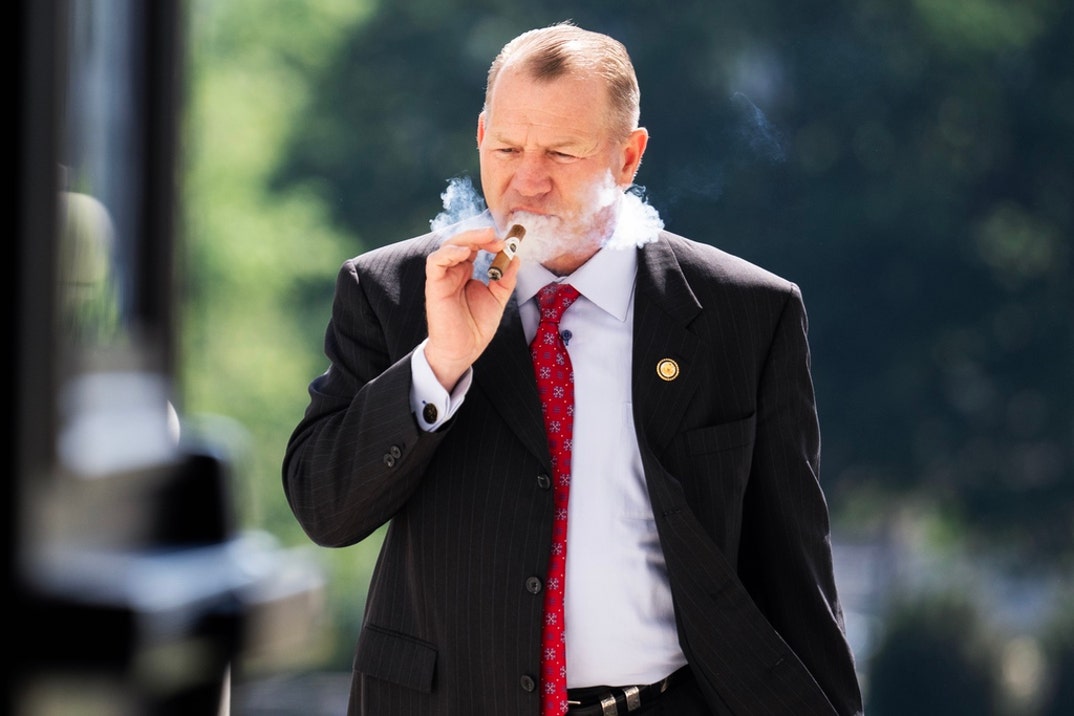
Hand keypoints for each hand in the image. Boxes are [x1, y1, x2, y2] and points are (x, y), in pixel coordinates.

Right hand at [424, 228, 519, 389]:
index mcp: (466, 271)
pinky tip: (464, 253)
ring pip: (448, 246)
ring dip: (467, 238)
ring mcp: (443, 277)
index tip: (506, 243)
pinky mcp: (434, 285)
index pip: (475, 246)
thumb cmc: (476, 327)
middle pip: (462, 241)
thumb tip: (515, 258)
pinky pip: (435, 262)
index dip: (489, 241)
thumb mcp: (497, 299)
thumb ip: (505, 278)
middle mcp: (454, 271)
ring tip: (487, 239)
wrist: (464, 350)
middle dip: (480, 235)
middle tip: (497, 236)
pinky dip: (448, 253)